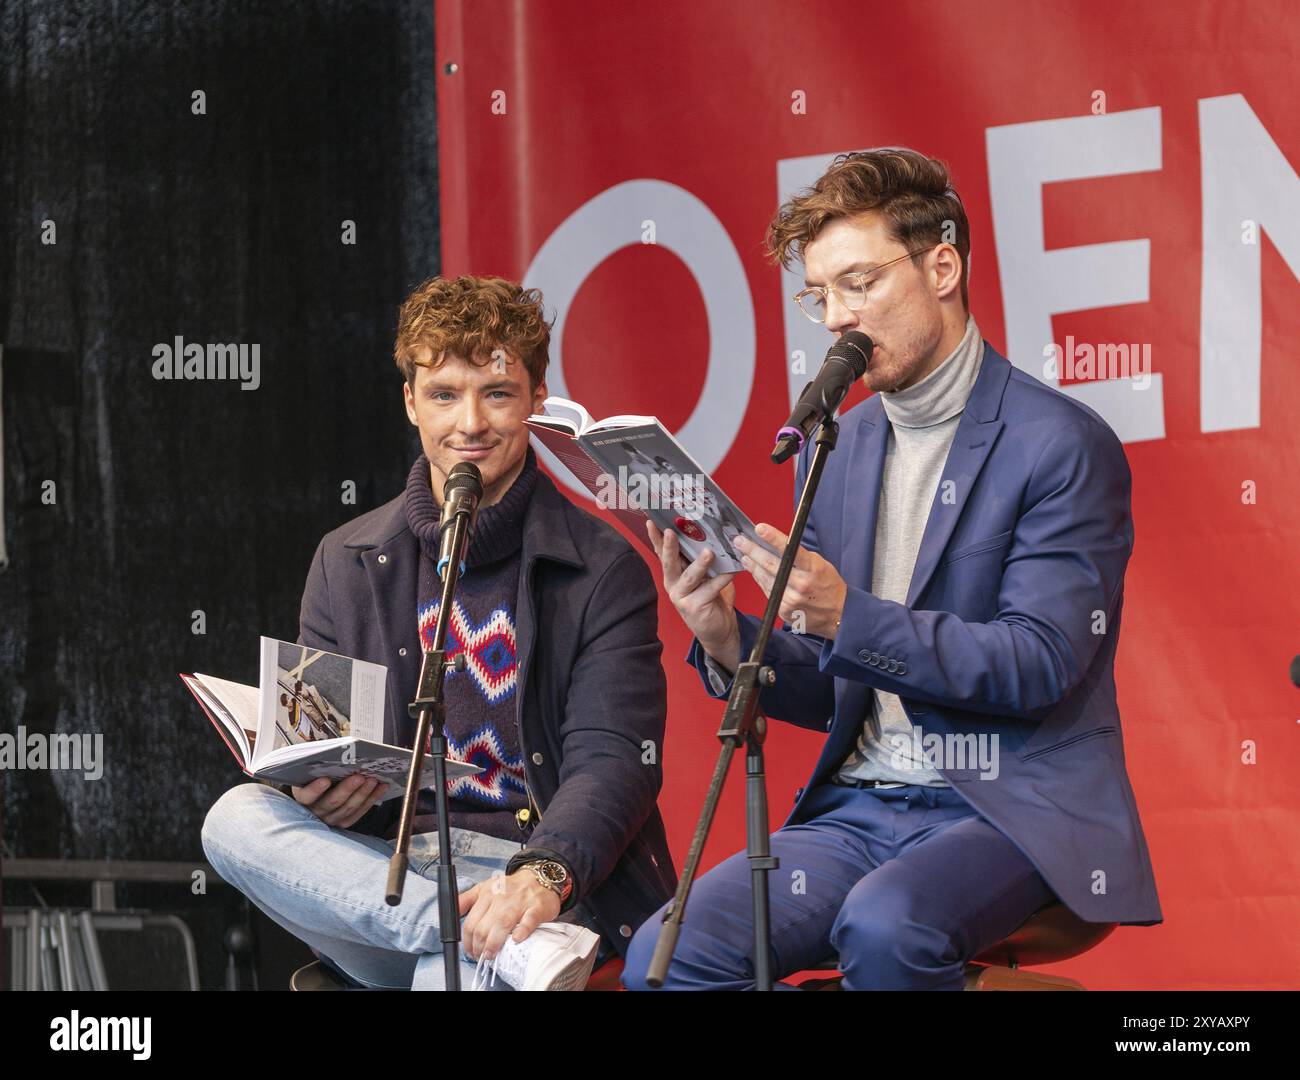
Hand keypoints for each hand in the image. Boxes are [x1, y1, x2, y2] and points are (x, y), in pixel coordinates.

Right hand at [290, 773, 387, 827]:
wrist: (316, 794)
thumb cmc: (314, 777)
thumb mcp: (311, 771)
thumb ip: (319, 766)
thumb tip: (337, 754)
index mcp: (302, 796)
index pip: (306, 796)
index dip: (316, 789)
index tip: (326, 779)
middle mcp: (315, 811)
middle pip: (331, 802)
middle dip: (347, 789)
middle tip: (359, 776)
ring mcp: (330, 819)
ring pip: (348, 808)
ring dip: (363, 793)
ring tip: (372, 780)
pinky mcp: (343, 821)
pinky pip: (359, 812)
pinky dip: (371, 799)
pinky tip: (381, 787)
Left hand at [458, 867, 561, 960]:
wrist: (540, 877)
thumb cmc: (511, 887)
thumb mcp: (484, 887)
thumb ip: (466, 900)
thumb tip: (449, 914)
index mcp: (486, 894)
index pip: (470, 923)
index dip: (467, 942)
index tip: (470, 952)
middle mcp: (500, 898)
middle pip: (483, 927)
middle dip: (478, 947)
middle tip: (480, 957)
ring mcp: (519, 902)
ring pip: (501, 925)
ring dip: (493, 944)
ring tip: (491, 955)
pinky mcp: (536, 908)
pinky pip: (528, 921)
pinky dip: (522, 932)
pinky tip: (516, 940)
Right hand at [645, 520, 740, 670]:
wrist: (719, 630)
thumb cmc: (712, 598)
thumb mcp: (705, 575)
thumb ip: (703, 559)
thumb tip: (711, 534)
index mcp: (674, 574)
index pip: (662, 552)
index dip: (655, 538)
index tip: (651, 521)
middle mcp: (674, 585)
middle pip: (669, 563)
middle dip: (669, 546)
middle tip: (669, 532)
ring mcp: (682, 597)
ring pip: (690, 576)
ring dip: (699, 564)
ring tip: (708, 552)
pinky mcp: (694, 608)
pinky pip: (710, 589)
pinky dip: (721, 579)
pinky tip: (731, 572)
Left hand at [734, 524, 846, 638]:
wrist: (838, 615)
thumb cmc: (828, 585)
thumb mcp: (820, 565)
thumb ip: (799, 556)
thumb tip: (776, 545)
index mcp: (813, 569)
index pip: (790, 550)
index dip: (774, 538)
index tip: (760, 528)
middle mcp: (801, 584)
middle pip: (771, 565)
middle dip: (753, 551)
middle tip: (740, 541)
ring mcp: (791, 599)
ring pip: (765, 579)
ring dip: (753, 565)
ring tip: (744, 554)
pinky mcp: (784, 610)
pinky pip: (768, 591)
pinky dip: (761, 580)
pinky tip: (755, 571)